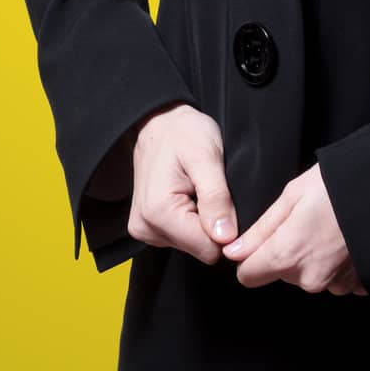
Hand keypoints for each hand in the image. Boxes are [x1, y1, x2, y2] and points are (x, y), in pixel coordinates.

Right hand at [127, 101, 239, 264]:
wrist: (159, 122)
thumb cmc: (183, 132)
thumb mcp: (207, 156)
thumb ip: (216, 198)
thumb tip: (225, 238)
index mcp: (158, 212)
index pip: (207, 249)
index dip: (225, 228)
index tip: (224, 200)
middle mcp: (145, 227)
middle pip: (199, 249)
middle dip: (211, 223)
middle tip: (210, 189)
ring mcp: (144, 229)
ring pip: (192, 244)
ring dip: (201, 219)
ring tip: (197, 188)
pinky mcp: (147, 227)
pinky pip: (181, 237)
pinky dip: (191, 218)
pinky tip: (188, 194)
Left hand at [222, 162, 367, 295]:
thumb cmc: (339, 184)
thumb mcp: (293, 194)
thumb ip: (261, 229)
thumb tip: (233, 252)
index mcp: (287, 255)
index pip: (248, 276)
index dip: (252, 256)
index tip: (267, 237)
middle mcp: (309, 278)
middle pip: (281, 273)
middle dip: (286, 251)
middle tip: (308, 219)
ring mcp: (335, 284)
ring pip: (307, 275)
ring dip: (313, 257)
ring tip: (330, 226)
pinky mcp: (356, 285)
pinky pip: (334, 277)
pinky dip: (336, 262)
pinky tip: (345, 239)